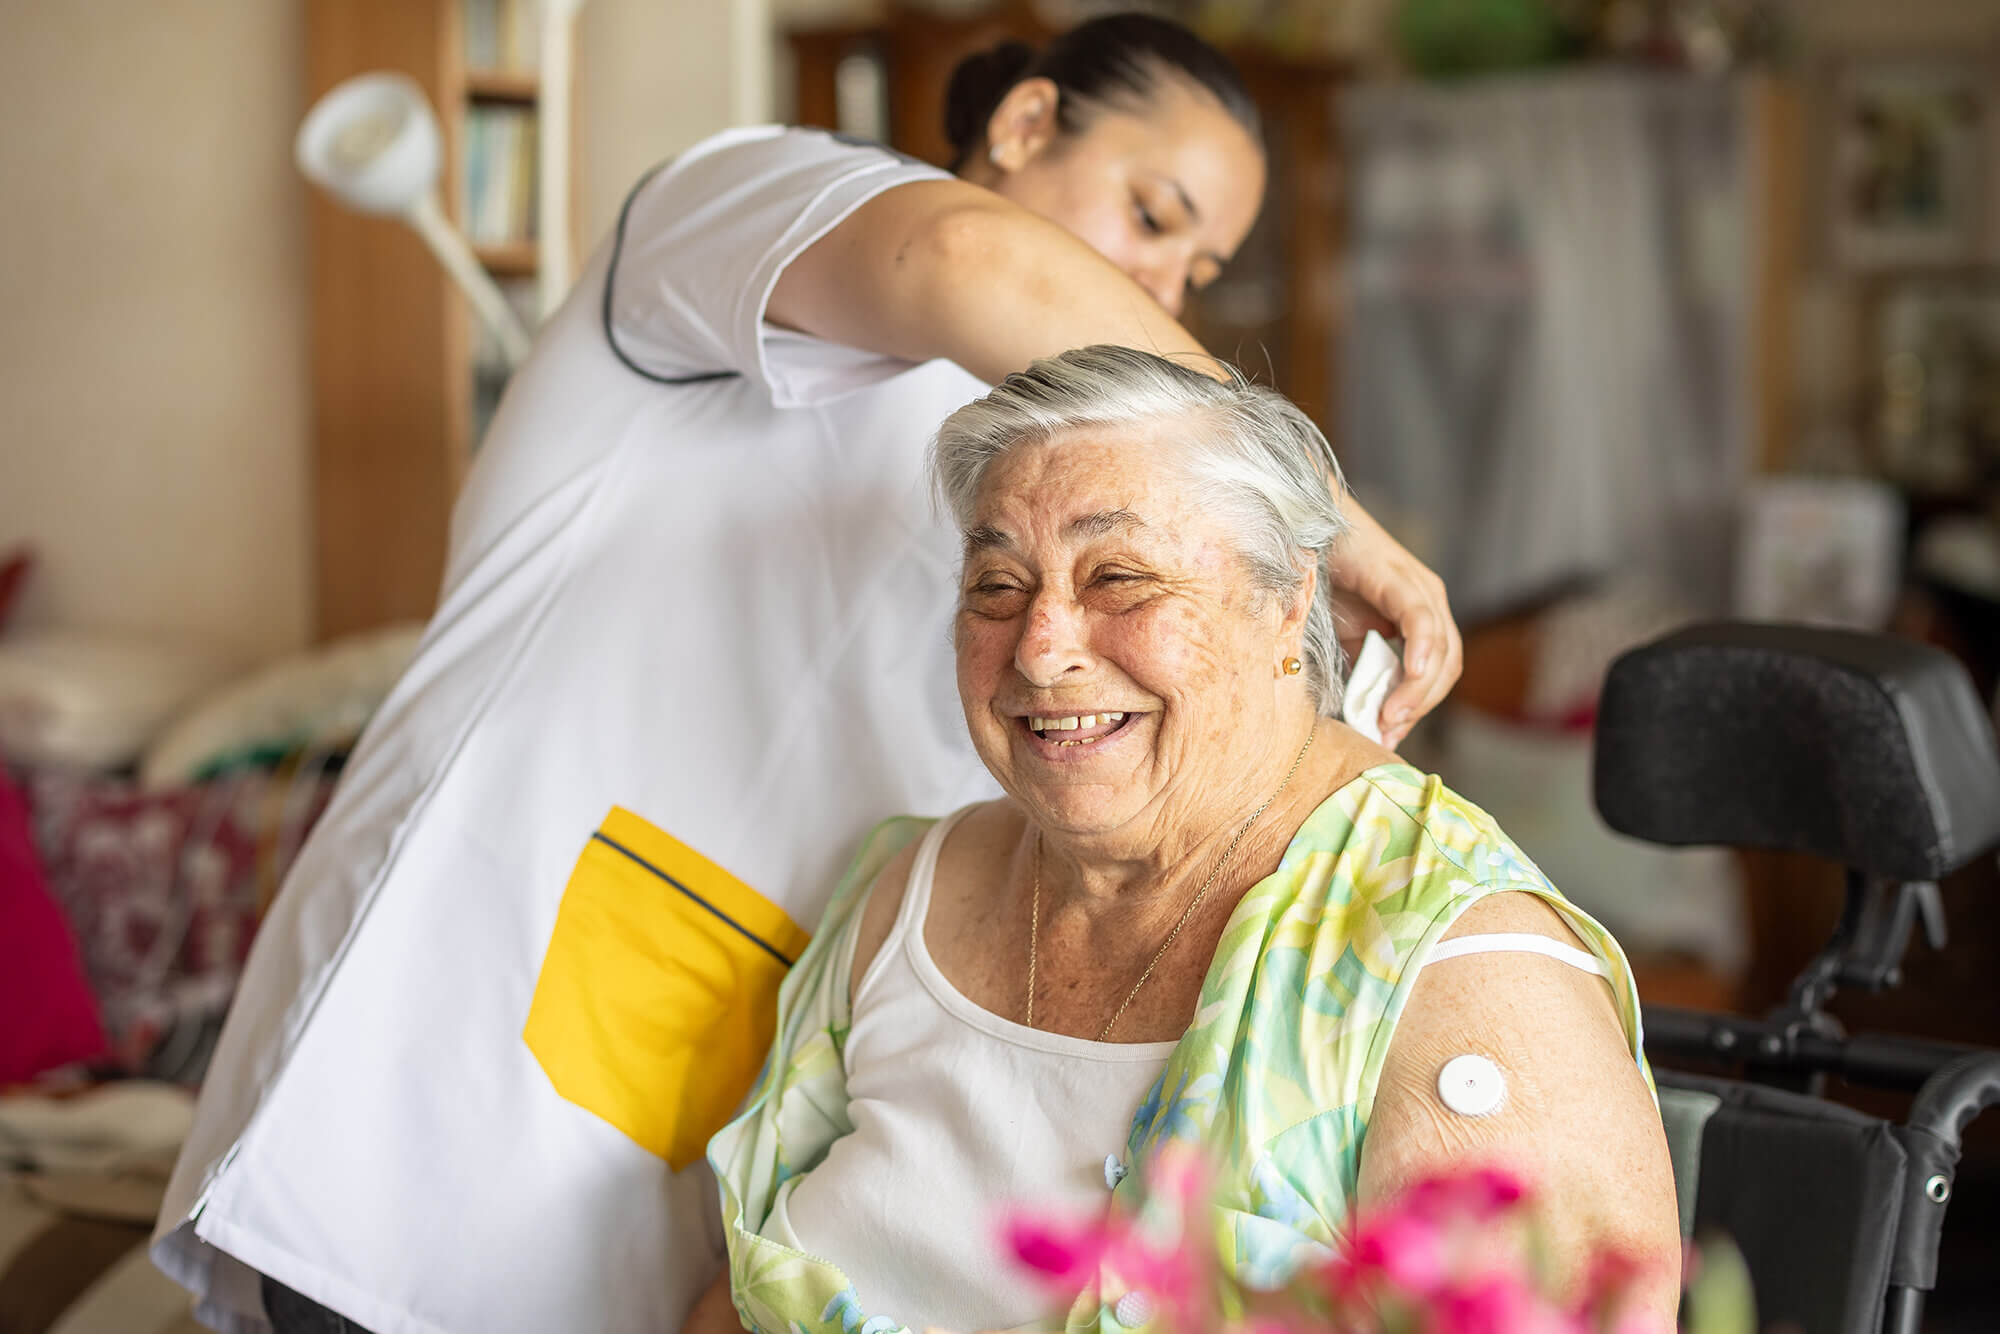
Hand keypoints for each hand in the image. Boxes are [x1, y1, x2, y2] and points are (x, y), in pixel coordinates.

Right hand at [1324, 499, 1460, 747]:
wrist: (1302, 526)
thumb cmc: (1322, 580)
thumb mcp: (1345, 637)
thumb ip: (1362, 671)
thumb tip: (1367, 720)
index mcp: (1422, 619)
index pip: (1437, 676)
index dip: (1417, 710)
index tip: (1388, 738)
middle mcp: (1431, 604)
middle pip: (1446, 669)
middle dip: (1419, 708)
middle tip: (1386, 734)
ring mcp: (1421, 589)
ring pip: (1440, 652)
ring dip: (1418, 692)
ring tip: (1389, 717)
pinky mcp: (1401, 578)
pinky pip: (1420, 621)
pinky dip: (1420, 652)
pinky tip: (1410, 675)